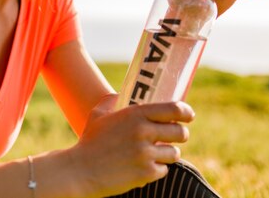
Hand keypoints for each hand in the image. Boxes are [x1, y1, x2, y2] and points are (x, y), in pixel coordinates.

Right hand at [68, 102, 193, 197]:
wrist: (81, 170)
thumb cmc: (89, 141)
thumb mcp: (98, 115)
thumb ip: (112, 101)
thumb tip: (121, 94)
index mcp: (135, 114)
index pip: (174, 109)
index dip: (186, 112)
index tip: (188, 116)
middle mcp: (143, 132)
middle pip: (180, 133)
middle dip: (179, 135)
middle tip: (172, 136)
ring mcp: (146, 154)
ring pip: (174, 153)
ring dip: (167, 154)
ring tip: (152, 153)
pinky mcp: (147, 173)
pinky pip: (163, 170)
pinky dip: (155, 169)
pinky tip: (141, 166)